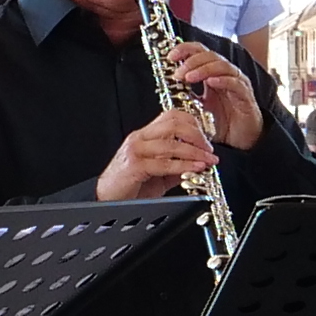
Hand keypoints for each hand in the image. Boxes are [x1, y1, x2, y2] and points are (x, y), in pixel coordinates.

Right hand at [98, 108, 217, 201]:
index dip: (193, 123)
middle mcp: (140, 138)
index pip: (172, 116)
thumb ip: (175, 167)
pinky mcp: (135, 165)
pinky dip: (184, 165)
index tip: (207, 138)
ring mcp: (136, 150)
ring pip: (172, 143)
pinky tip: (195, 168)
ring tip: (208, 160)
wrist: (105, 199)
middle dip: (197, 136)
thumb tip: (197, 165)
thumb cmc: (128, 186)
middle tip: (210, 149)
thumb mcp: (157, 174)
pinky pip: (164, 163)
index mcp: (145, 135)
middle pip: (174, 124)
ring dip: (195, 152)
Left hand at [164, 35, 264, 149]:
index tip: (170, 56)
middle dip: (191, 61)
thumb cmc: (220, 123)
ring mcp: (237, 83)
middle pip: (209, 55)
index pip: (199, 52)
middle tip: (178, 73)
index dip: (185, 50)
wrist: (240, 141)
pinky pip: (235, 82)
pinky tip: (211, 82)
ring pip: (221, 65)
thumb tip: (166, 88)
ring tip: (189, 77)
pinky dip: (222, 80)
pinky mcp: (245, 95)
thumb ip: (185, 96)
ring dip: (203, 69)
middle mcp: (225, 74)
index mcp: (212, 74)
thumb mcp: (197, 108)